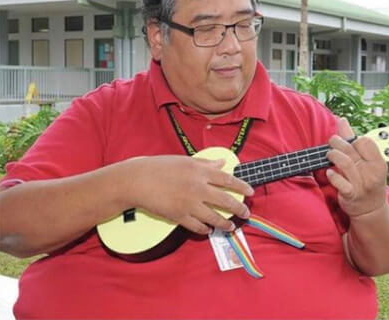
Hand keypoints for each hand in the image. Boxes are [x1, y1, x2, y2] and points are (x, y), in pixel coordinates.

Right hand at [126, 155, 253, 234]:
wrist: (138, 180)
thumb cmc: (159, 167)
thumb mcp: (184, 160)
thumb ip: (205, 163)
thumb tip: (221, 163)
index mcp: (199, 171)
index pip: (227, 179)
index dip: (241, 186)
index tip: (250, 191)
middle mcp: (197, 187)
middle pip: (225, 200)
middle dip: (239, 208)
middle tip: (246, 212)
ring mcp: (189, 203)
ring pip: (214, 217)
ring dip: (225, 223)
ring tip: (231, 226)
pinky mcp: (179, 216)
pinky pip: (197, 226)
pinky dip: (205, 229)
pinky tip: (208, 229)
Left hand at [326, 118, 387, 217]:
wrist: (370, 209)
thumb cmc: (366, 179)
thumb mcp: (364, 160)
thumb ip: (351, 139)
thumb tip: (341, 120)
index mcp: (377, 162)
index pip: (365, 141)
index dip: (353, 138)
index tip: (348, 142)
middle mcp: (371, 172)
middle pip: (351, 149)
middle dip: (337, 143)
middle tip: (332, 143)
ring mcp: (361, 184)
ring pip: (345, 163)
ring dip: (333, 155)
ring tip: (329, 155)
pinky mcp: (350, 194)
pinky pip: (340, 183)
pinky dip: (333, 175)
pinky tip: (330, 172)